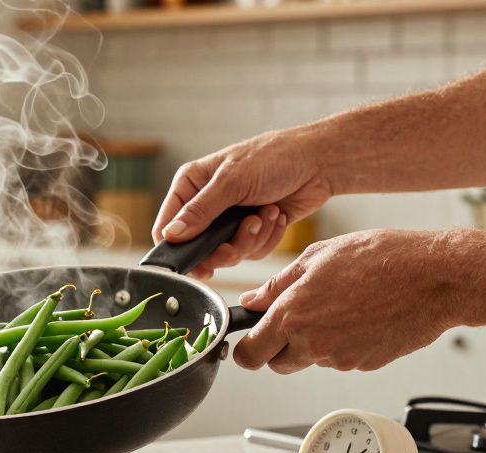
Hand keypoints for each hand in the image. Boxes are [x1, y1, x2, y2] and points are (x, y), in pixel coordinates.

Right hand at [153, 127, 334, 278]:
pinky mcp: (252, 230)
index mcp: (192, 185)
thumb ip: (199, 211)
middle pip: (199, 247)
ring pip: (227, 253)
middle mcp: (207, 204)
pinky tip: (275, 215)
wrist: (318, 163)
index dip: (177, 247)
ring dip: (251, 239)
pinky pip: (251, 251)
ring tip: (265, 214)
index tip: (194, 262)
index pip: (167, 225)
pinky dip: (267, 237)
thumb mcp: (231, 182)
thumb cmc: (275, 157)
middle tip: (239, 240)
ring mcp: (230, 219)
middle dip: (224, 247)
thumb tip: (171, 234)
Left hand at [233, 229, 461, 373]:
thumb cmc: (383, 258)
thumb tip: (252, 300)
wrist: (437, 278)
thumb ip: (278, 284)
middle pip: (277, 364)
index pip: (250, 354)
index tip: (251, 339)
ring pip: (311, 360)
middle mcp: (313, 343)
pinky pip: (341, 359)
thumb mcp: (319, 256)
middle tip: (295, 321)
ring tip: (341, 306)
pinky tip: (361, 316)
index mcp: (293, 315)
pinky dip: (344, 343)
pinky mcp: (364, 364)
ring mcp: (340, 358)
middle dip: (278, 348)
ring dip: (315, 342)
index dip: (246, 348)